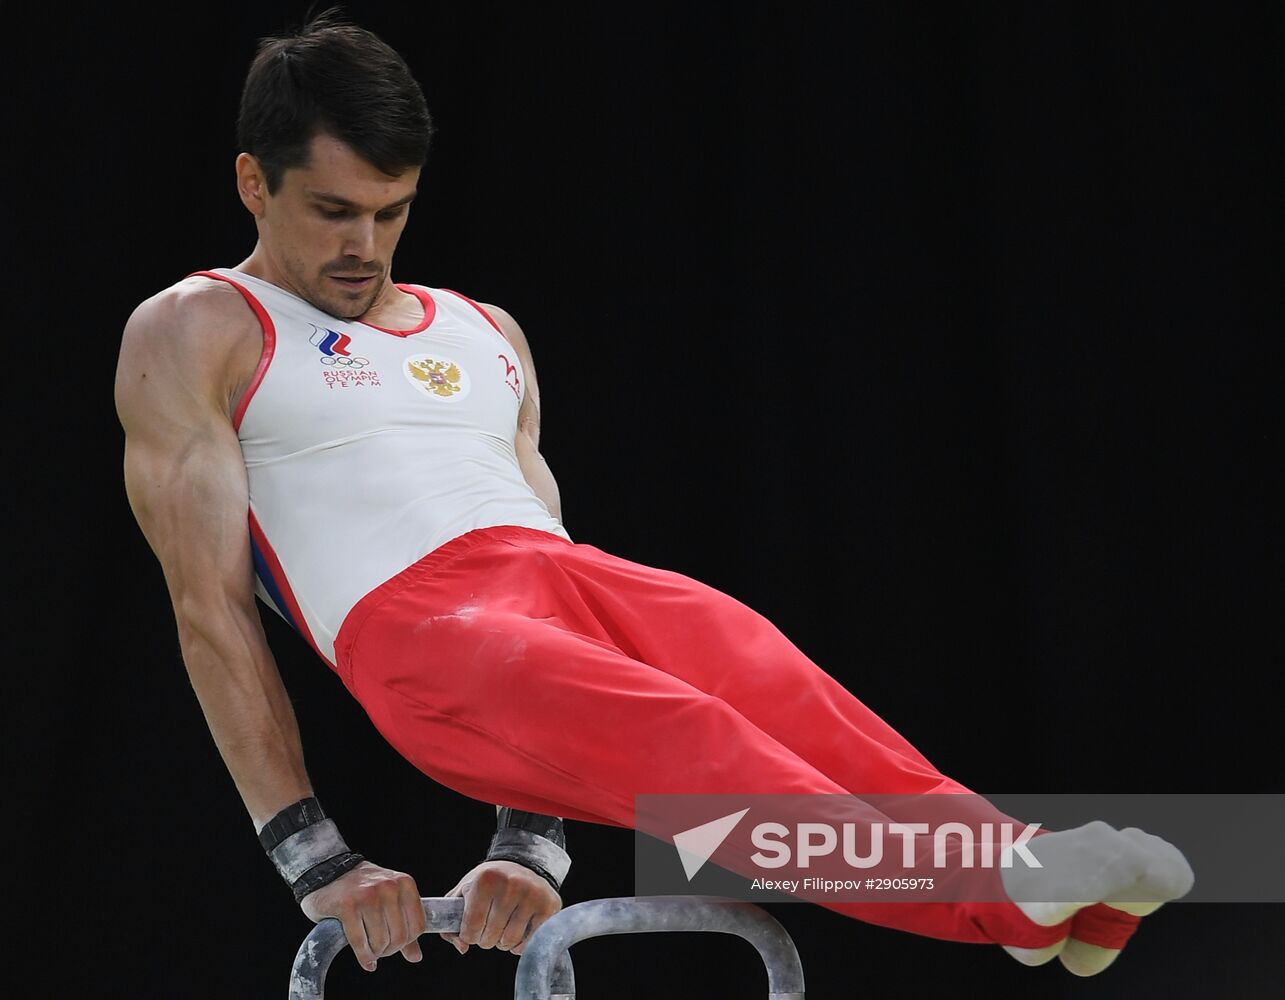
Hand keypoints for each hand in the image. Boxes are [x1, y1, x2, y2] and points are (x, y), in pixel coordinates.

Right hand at [300, 860, 426, 972]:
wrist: (327, 872)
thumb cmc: (361, 888)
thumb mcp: (389, 899)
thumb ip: (405, 925)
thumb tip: (416, 957)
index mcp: (404, 883)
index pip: (418, 926)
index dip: (407, 942)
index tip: (395, 945)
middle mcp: (389, 886)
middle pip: (400, 936)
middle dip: (389, 950)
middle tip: (380, 950)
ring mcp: (368, 895)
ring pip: (380, 941)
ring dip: (376, 953)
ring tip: (371, 951)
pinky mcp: (347, 906)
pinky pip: (360, 942)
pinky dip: (364, 957)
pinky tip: (366, 961)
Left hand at [439, 860, 561, 955]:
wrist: (523, 864)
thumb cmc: (489, 883)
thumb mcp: (464, 892)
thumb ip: (451, 922)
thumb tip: (462, 947)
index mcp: (486, 879)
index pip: (471, 927)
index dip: (469, 935)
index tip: (472, 929)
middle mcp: (511, 884)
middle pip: (490, 937)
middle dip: (486, 938)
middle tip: (490, 926)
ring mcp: (532, 894)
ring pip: (509, 941)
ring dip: (503, 942)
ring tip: (504, 927)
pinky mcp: (548, 906)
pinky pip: (529, 943)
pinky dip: (521, 945)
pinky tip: (519, 930)